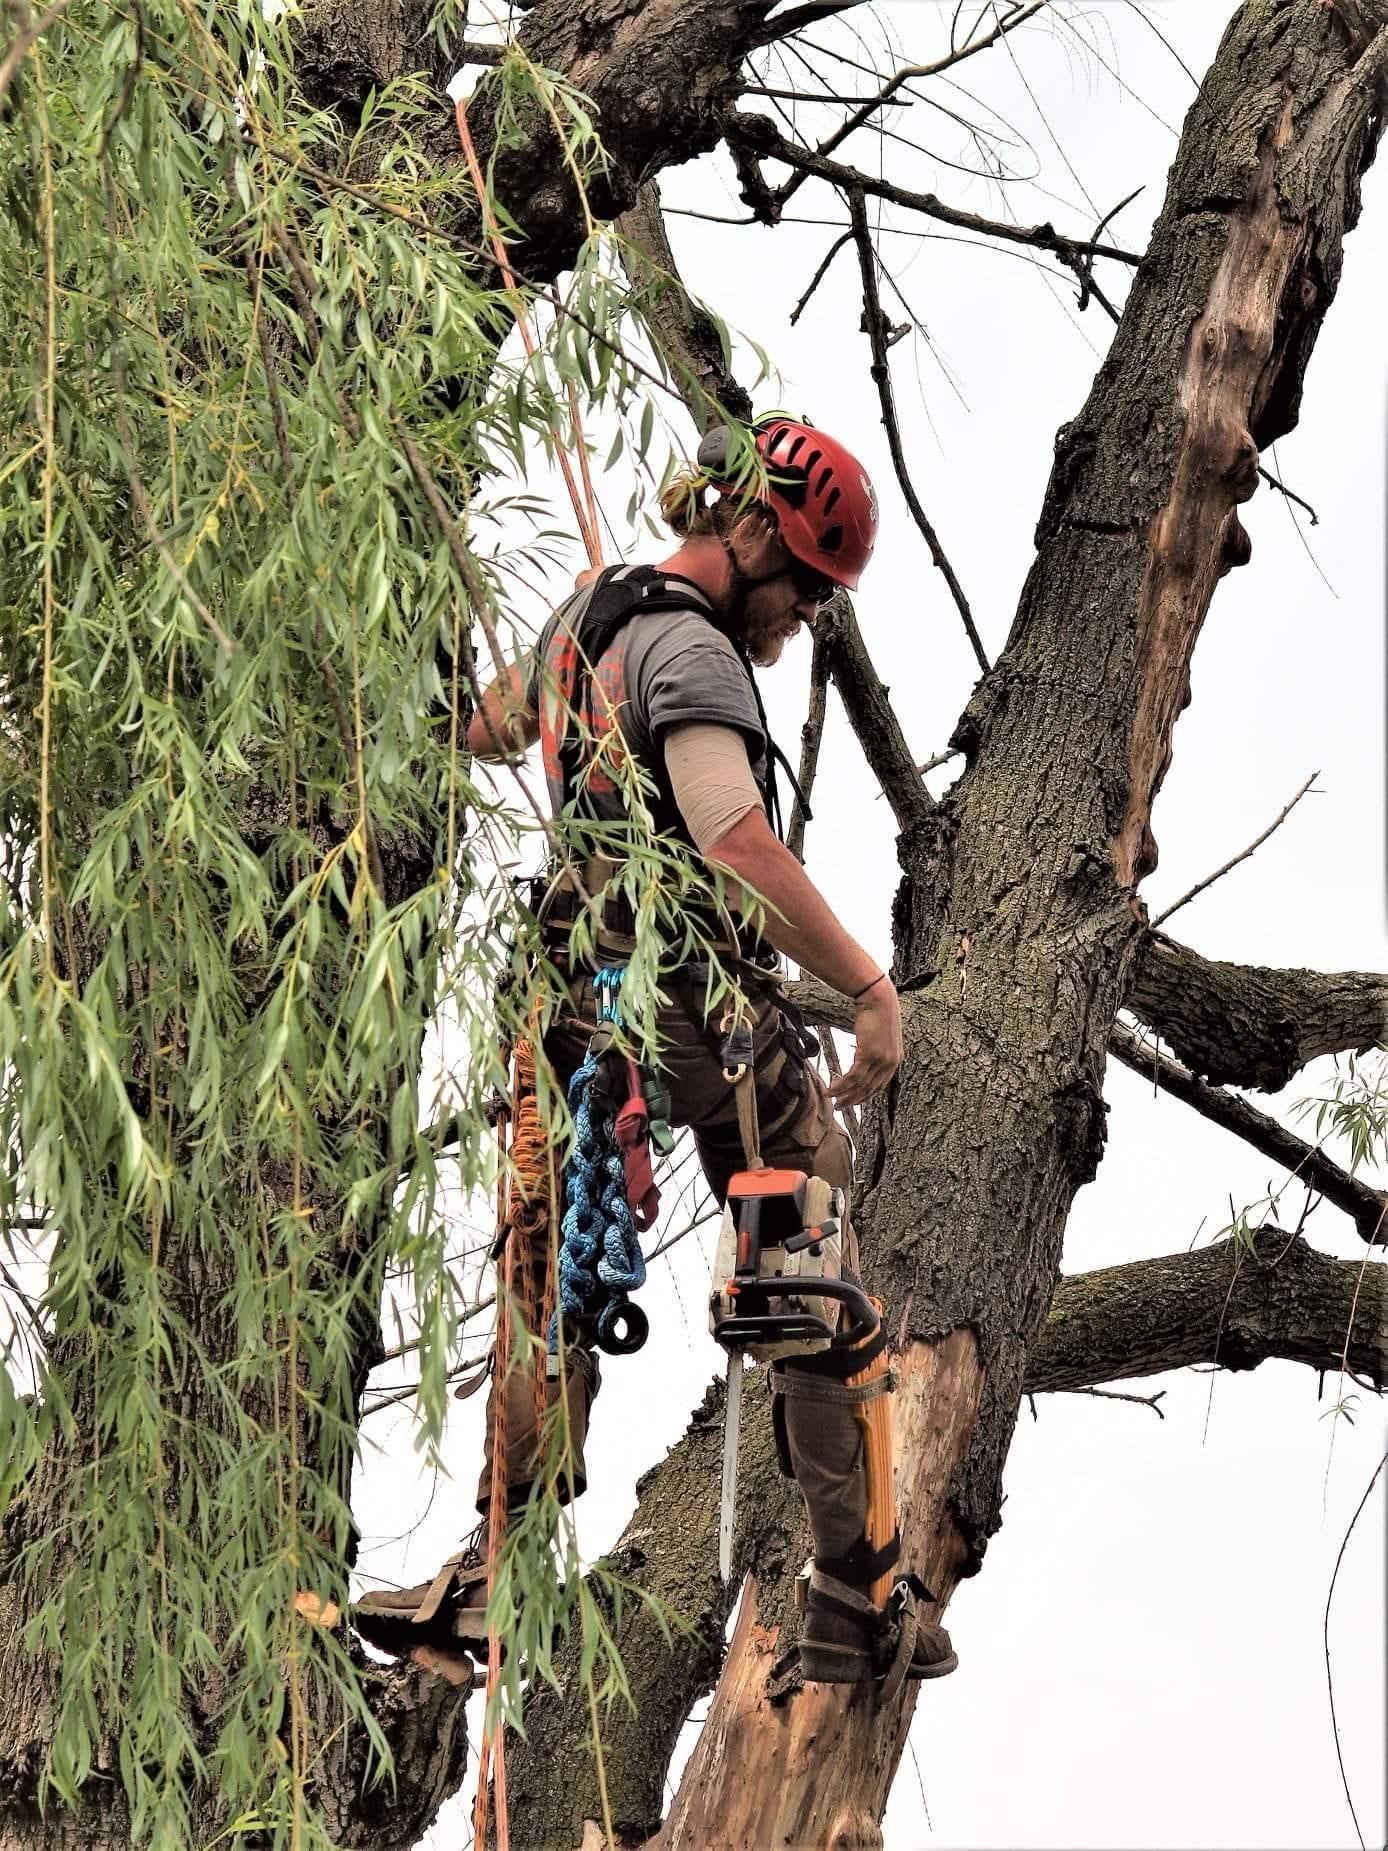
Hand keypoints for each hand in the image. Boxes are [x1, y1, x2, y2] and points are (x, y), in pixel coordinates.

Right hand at [828, 979, 902, 1108]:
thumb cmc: (878, 1013)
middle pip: (870, 1089)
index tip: (853, 1101)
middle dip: (853, 1100)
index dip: (865, 1096)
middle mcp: (890, 1063)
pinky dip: (840, 1085)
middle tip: (840, 1107)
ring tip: (831, 1099)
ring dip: (844, 1095)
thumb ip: (874, 1049)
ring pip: (860, 1085)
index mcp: (894, 1060)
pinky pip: (853, 1076)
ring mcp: (880, 1060)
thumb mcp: (880, 1035)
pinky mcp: (869, 1055)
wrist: (878, 999)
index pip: (879, 1086)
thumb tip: (862, 1054)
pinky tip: (831, 1089)